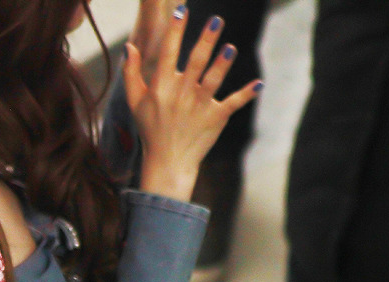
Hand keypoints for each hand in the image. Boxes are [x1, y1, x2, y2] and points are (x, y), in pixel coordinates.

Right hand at [122, 7, 260, 200]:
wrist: (167, 161)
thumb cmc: (150, 128)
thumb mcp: (135, 101)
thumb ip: (131, 73)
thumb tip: (129, 46)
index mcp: (161, 88)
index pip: (168, 54)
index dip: (175, 32)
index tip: (181, 11)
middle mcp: (181, 95)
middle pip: (196, 62)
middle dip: (206, 40)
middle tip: (216, 20)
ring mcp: (200, 106)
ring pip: (214, 80)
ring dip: (223, 64)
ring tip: (230, 48)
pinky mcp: (216, 118)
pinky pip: (233, 103)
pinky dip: (246, 94)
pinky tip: (259, 84)